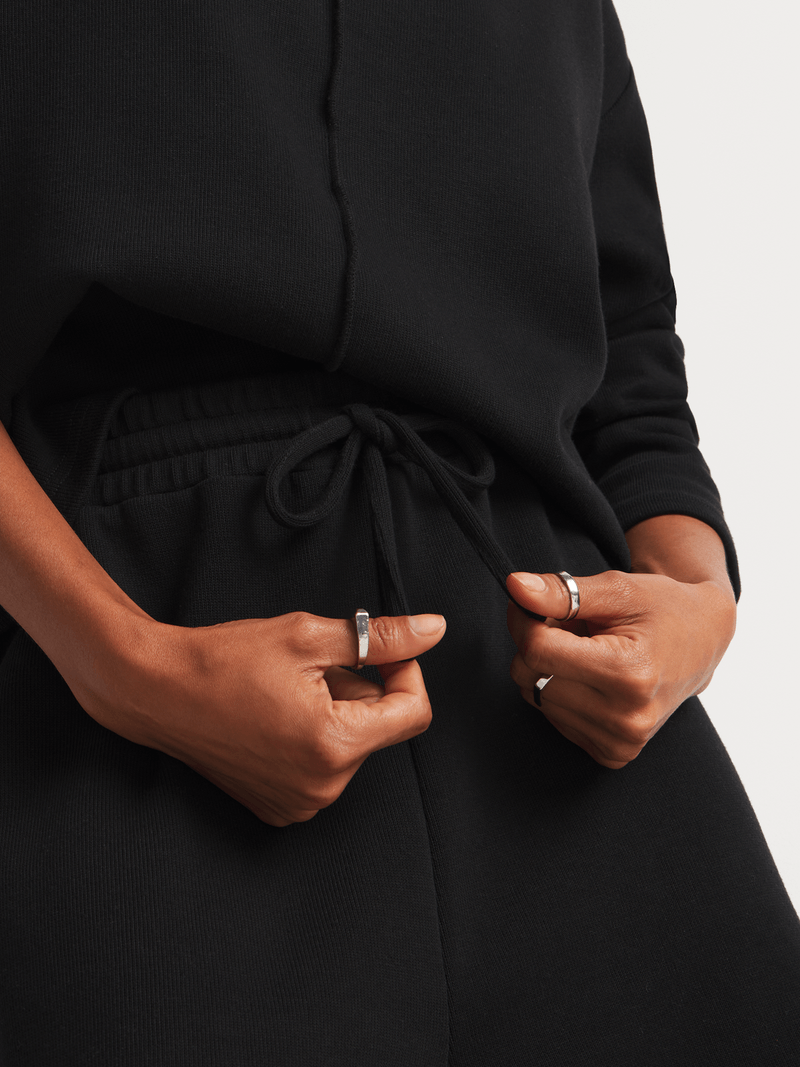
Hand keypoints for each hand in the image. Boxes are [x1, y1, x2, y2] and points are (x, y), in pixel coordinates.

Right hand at [70, 609, 445, 825]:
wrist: (157, 691)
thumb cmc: (224, 660)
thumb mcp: (308, 637)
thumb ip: (380, 638)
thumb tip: (433, 630)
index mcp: (334, 745)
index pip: (415, 712)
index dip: (405, 672)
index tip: (377, 651)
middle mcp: (323, 786)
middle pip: (378, 728)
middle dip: (357, 690)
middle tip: (311, 666)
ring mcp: (300, 803)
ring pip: (350, 745)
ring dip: (334, 713)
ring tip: (285, 692)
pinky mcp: (280, 807)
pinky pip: (322, 767)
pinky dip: (312, 738)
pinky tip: (274, 718)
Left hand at [506, 568, 735, 767]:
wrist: (704, 641)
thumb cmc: (662, 608)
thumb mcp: (617, 588)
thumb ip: (563, 592)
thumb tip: (515, 587)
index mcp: (629, 673)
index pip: (537, 650)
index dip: (524, 619)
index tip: (532, 602)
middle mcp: (626, 718)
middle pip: (530, 676)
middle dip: (537, 642)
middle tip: (569, 624)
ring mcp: (621, 742)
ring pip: (536, 697)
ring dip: (549, 668)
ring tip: (588, 650)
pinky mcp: (613, 753)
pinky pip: (552, 717)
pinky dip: (561, 691)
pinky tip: (592, 676)